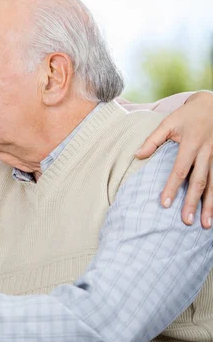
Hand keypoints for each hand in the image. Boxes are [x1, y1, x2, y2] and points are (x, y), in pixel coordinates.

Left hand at [136, 90, 212, 227]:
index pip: (180, 171)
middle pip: (199, 182)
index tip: (165, 204)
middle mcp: (207, 153)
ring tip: (206, 225)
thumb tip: (136, 156)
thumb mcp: (168, 123)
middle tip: (186, 222)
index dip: (172, 188)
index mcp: (191, 144)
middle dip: (193, 203)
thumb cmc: (187, 115)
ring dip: (210, 206)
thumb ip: (153, 140)